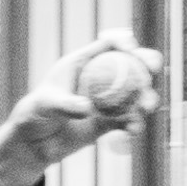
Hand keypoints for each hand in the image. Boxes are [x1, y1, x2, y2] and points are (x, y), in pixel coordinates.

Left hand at [0, 36, 156, 185]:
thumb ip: (65, 105)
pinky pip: (128, 120)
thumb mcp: (45, 106)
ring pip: (136, 93)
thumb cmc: (34, 115)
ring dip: (146, 97)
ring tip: (147, 107)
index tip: (130, 49)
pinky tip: (133, 131)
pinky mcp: (111, 122)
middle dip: (147, 62)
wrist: (36, 144)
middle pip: (131, 64)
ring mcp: (108, 100)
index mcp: (84, 62)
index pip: (108, 44)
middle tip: (152, 69)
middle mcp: (100, 78)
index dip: (123, 41)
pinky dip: (134, 124)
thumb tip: (87, 108)